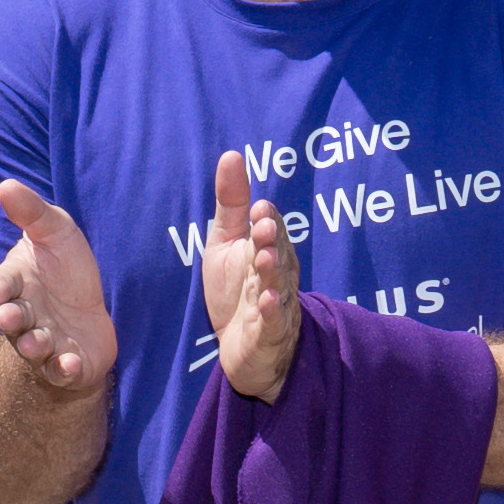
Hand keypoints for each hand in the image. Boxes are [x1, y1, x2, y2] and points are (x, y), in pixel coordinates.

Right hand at [0, 179, 113, 400]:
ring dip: (33, 345)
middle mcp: (24, 315)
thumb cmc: (67, 268)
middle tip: (11, 316)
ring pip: (31, 347)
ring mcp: (43, 341)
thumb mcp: (56, 231)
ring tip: (39, 342)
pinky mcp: (65, 363)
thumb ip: (32, 212)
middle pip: (11, 319)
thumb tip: (5, 184)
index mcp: (16, 283)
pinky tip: (71, 363)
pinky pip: (59, 371)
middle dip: (10, 319)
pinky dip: (63, 370)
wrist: (94, 309)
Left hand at [199, 150, 300, 401]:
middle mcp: (278, 277)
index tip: (259, 208)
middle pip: (277, 257)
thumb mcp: (226, 244)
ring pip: (277, 288)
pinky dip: (270, 313)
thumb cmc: (236, 292)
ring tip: (263, 259)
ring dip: (272, 274)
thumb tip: (232, 154)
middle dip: (271, 242)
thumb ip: (231, 204)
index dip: (267, 222)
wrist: (240, 349)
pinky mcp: (269, 336)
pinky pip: (272, 324)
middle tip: (261, 228)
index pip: (272, 233)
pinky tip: (264, 302)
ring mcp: (276, 307)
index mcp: (269, 252)